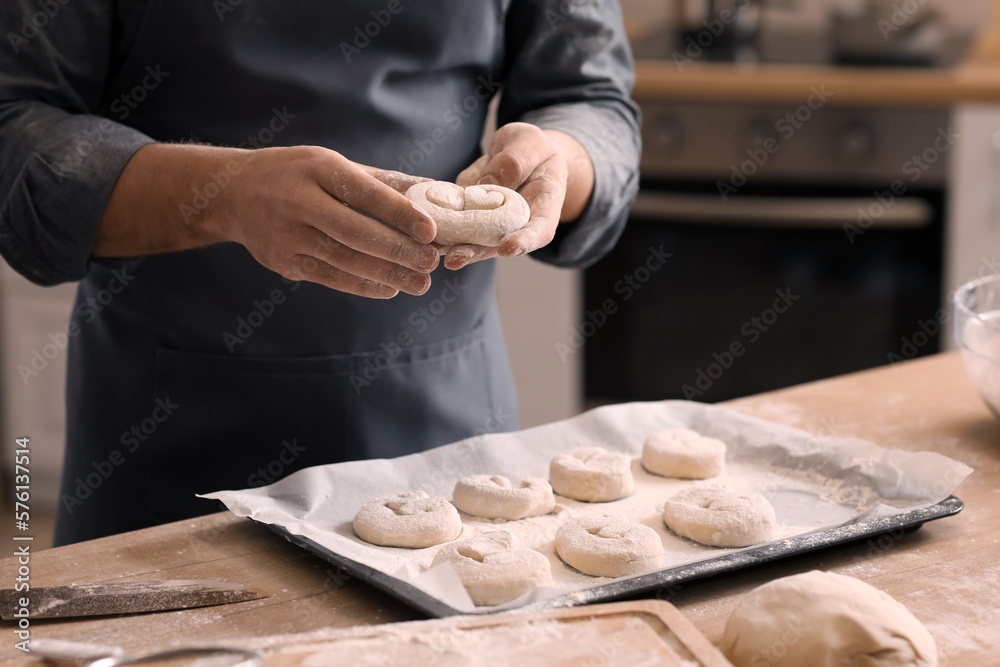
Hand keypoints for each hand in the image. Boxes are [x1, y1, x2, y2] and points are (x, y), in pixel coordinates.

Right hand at [221, 146, 437, 297]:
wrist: (234, 193)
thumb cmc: (299, 175)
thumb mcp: (335, 165)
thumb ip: (383, 183)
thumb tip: (434, 191)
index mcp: (317, 168)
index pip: (365, 193)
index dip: (400, 213)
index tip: (431, 230)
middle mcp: (298, 200)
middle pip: (355, 231)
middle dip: (398, 250)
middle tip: (430, 263)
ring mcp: (287, 235)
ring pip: (344, 259)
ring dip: (386, 274)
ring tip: (420, 283)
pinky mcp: (283, 262)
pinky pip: (329, 277)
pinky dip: (362, 285)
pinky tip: (389, 289)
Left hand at [442, 123, 574, 269]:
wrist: (518, 153)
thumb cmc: (532, 149)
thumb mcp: (529, 143)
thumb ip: (515, 161)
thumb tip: (488, 183)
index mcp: (542, 208)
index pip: (539, 232)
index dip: (524, 242)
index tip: (507, 248)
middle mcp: (515, 224)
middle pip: (498, 244)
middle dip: (476, 253)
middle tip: (455, 259)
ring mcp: (490, 223)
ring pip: (473, 240)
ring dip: (453, 247)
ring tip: (434, 250)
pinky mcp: (468, 215)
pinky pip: (453, 223)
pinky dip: (439, 229)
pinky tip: (421, 231)